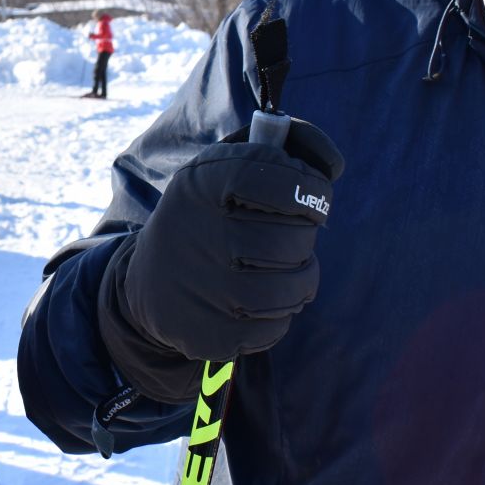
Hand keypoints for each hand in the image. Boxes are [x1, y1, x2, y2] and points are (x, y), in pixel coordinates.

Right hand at [99, 118, 343, 400]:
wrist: (149, 285)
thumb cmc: (209, 218)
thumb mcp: (225, 171)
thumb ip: (282, 150)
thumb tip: (334, 165)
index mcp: (201, 183)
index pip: (273, 176)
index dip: (307, 187)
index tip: (316, 196)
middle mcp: (198, 233)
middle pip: (294, 240)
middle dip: (305, 239)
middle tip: (292, 237)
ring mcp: (203, 288)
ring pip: (293, 289)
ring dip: (301, 280)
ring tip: (284, 270)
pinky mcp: (210, 335)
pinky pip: (276, 326)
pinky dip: (279, 314)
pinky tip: (259, 302)